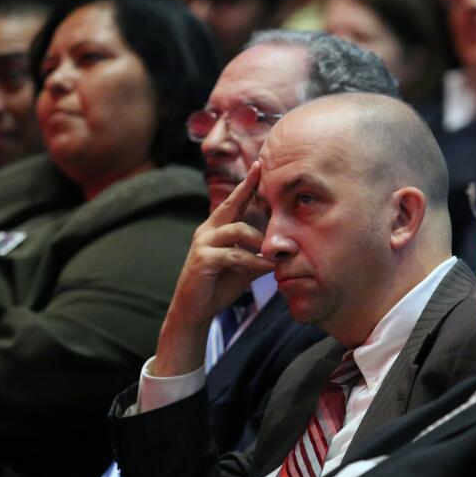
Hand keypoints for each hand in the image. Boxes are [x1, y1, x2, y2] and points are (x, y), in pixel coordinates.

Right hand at [154, 162, 273, 376]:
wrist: (195, 311)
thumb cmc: (218, 286)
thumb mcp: (242, 266)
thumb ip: (256, 253)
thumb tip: (280, 247)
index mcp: (216, 229)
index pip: (233, 202)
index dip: (247, 184)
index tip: (258, 165)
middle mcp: (207, 231)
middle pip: (230, 204)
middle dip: (247, 188)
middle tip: (263, 173)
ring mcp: (203, 243)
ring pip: (238, 230)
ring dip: (260, 242)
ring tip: (274, 255)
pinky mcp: (202, 260)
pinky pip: (234, 255)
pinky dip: (253, 262)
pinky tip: (265, 269)